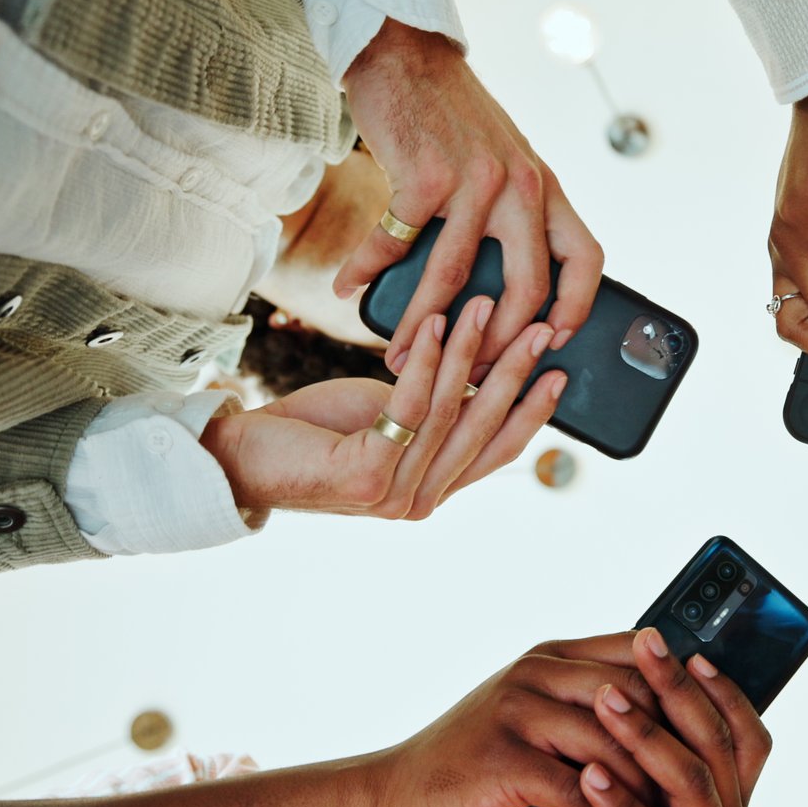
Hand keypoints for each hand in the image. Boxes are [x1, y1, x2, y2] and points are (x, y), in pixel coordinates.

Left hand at [203, 294, 564, 515]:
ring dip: (470, 353)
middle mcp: (422, 500)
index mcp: (434, 490)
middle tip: (541, 328)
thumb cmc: (318, 431)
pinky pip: (408, 407)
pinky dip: (423, 361)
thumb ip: (436, 412)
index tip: (561, 371)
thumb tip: (484, 373)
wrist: (246, 456)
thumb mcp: (391, 419)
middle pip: (483, 428)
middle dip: (516, 372)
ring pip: (449, 412)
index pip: (499, 450)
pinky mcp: (366, 477)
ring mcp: (395, 495)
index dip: (533, 412)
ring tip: (482, 306)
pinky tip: (432, 324)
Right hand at [336, 22, 603, 371]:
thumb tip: (496, 285)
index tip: (556, 342)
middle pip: (526, 286)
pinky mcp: (425, 173)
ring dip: (424, 324)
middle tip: (467, 373)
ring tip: (399, 354)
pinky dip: (367, 271)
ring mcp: (475, 180)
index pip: (587, 256)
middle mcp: (521, 186)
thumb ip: (510, 210)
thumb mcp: (501, 159)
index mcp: (544, 187)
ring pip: (456, 278)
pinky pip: (395, 242)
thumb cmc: (450, 116)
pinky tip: (350, 288)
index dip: (579, 306)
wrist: (405, 53)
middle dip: (497, 343)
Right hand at [357, 633, 670, 806]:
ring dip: (641, 791)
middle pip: (632, 695)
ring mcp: (514, 711)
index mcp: (550, 655)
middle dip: (670, 745)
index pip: (637, 652)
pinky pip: (572, 789)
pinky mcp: (500, 760)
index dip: (681, 688)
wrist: (394, 800)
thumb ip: (583, 705)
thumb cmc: (474, 766)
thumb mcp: (530, 719)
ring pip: (608, 742)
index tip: (712, 731)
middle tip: (699, 790)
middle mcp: (534, 672)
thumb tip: (661, 713)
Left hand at [582, 628, 771, 806]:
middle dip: (679, 687)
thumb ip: (669, 801)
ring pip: (690, 781)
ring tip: (607, 696)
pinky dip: (623, 803)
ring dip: (646, 734)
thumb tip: (637, 742)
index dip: (722, 688)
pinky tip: (590, 776)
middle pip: (715, 741)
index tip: (687, 646)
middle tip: (646, 641)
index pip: (745, 735)